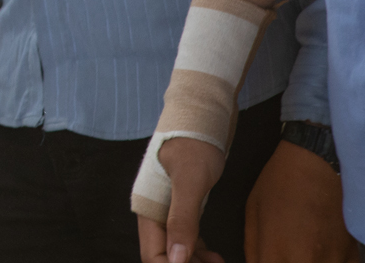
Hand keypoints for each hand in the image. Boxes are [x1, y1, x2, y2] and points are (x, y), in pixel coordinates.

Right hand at [138, 137, 225, 262]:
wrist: (200, 117)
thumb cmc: (194, 143)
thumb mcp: (191, 181)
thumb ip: (182, 219)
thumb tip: (176, 259)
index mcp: (149, 208)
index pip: (153, 255)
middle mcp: (155, 212)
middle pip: (163, 255)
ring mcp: (169, 209)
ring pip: (176, 250)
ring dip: (195, 262)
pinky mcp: (183, 205)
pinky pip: (187, 238)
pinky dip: (199, 252)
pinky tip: (216, 257)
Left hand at [246, 139, 354, 262]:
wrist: (318, 164)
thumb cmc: (280, 183)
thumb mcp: (253, 212)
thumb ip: (254, 247)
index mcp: (275, 253)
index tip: (267, 256)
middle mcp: (305, 262)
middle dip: (283, 262)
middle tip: (282, 252)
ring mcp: (332, 260)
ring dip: (308, 262)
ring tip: (301, 246)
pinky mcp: (352, 255)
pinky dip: (330, 261)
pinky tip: (322, 250)